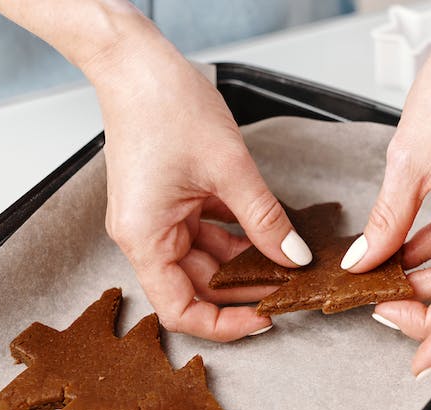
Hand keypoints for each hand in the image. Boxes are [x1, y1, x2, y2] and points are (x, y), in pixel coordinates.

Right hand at [85, 25, 313, 339]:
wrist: (137, 64)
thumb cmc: (164, 106)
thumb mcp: (229, 169)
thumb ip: (264, 220)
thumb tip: (293, 257)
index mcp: (145, 238)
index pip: (180, 309)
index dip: (224, 324)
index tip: (265, 320)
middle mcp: (145, 235)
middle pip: (196, 287)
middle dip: (243, 291)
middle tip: (291, 289)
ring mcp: (157, 217)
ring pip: (206, 260)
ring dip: (244, 264)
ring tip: (288, 264)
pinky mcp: (170, 200)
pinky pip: (206, 232)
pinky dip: (237, 237)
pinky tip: (270, 235)